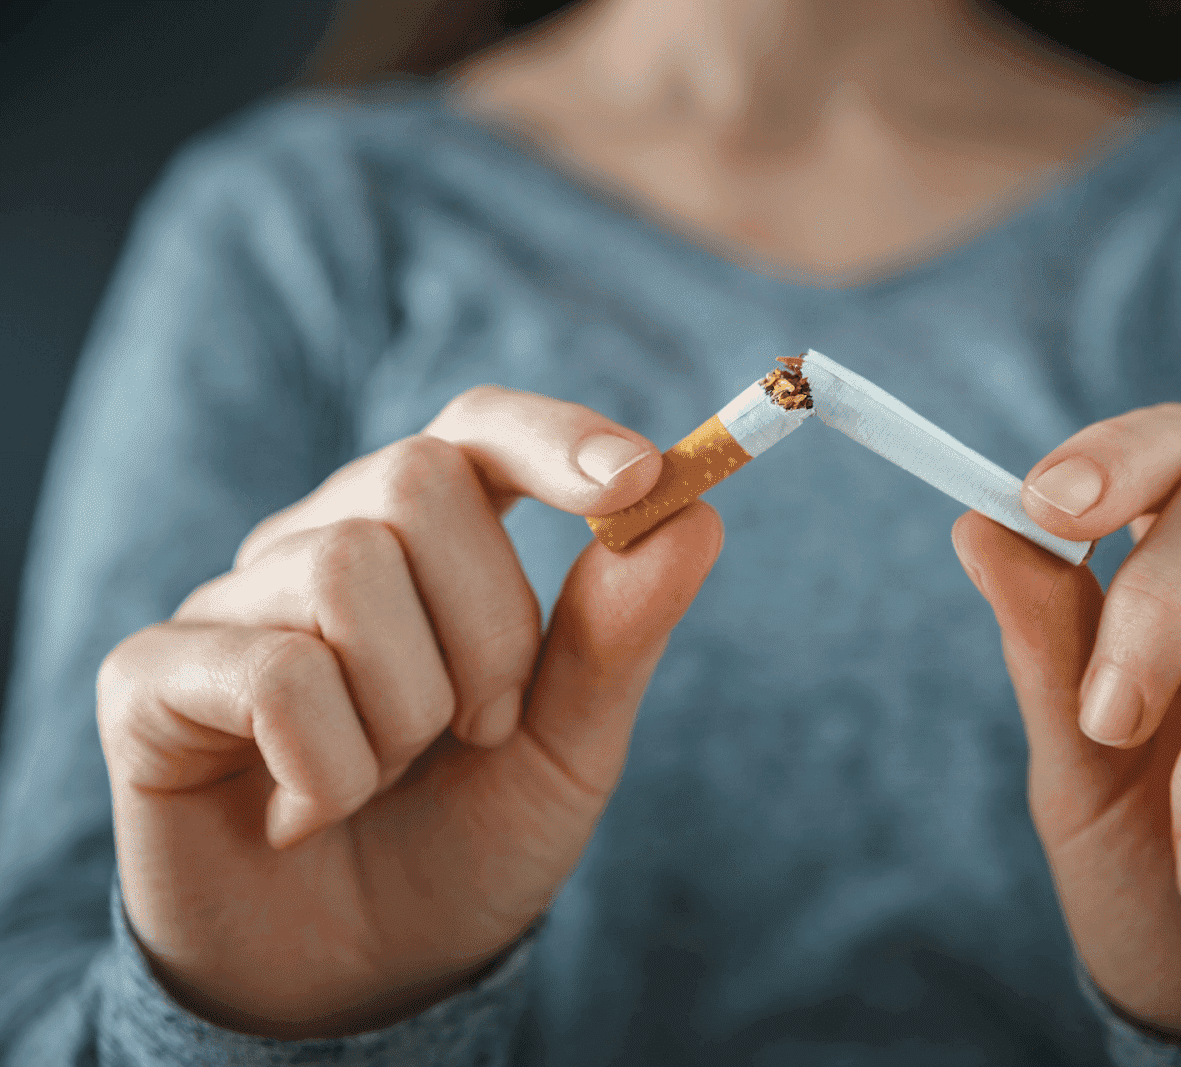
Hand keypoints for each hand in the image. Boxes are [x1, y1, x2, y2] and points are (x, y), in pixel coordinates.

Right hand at [97, 386, 721, 1037]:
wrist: (360, 979)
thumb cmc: (465, 843)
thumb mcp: (565, 748)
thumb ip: (618, 635)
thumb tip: (695, 515)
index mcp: (426, 547)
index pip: (477, 430)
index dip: (554, 436)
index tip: (642, 477)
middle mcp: (320, 548)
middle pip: (417, 482)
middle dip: (489, 630)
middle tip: (480, 731)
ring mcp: (231, 606)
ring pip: (347, 571)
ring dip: (408, 711)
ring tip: (387, 780)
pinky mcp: (150, 679)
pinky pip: (271, 671)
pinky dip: (330, 768)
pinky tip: (307, 816)